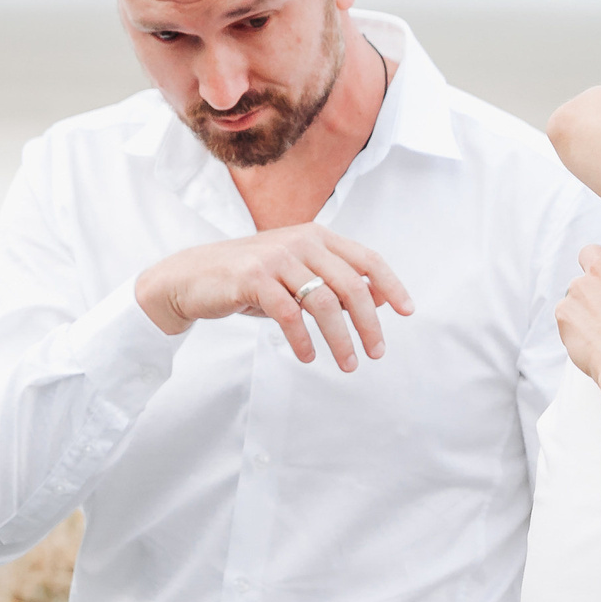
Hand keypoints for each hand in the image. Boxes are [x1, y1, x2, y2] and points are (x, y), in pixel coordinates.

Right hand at [134, 226, 411, 369]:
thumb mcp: (298, 277)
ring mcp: (276, 257)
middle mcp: (300, 241)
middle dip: (369, 324)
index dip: (391, 285)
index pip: (367, 259)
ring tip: (348, 364)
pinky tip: (310, 356)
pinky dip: (304, 340)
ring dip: (341, 340)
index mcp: (317, 236)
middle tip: (377, 353)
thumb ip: (335, 283)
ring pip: (324, 303)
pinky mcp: (253, 278)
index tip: (408, 311)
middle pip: (351, 286)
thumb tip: (379, 298)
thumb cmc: (252, 280)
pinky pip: (290, 315)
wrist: (192, 278)